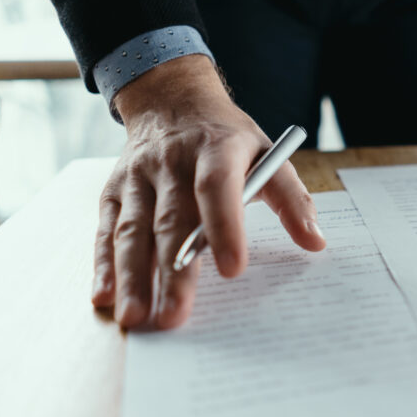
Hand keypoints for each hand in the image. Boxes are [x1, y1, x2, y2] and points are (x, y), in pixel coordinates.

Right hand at [90, 55, 325, 328]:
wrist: (171, 98)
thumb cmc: (227, 138)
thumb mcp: (266, 152)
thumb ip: (292, 198)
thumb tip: (315, 241)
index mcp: (216, 149)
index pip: (218, 188)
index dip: (225, 227)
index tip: (233, 269)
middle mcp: (172, 162)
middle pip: (171, 220)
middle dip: (172, 271)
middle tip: (174, 316)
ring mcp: (138, 177)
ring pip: (132, 230)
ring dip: (132, 277)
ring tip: (135, 317)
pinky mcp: (113, 191)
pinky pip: (105, 230)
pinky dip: (102, 266)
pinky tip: (103, 297)